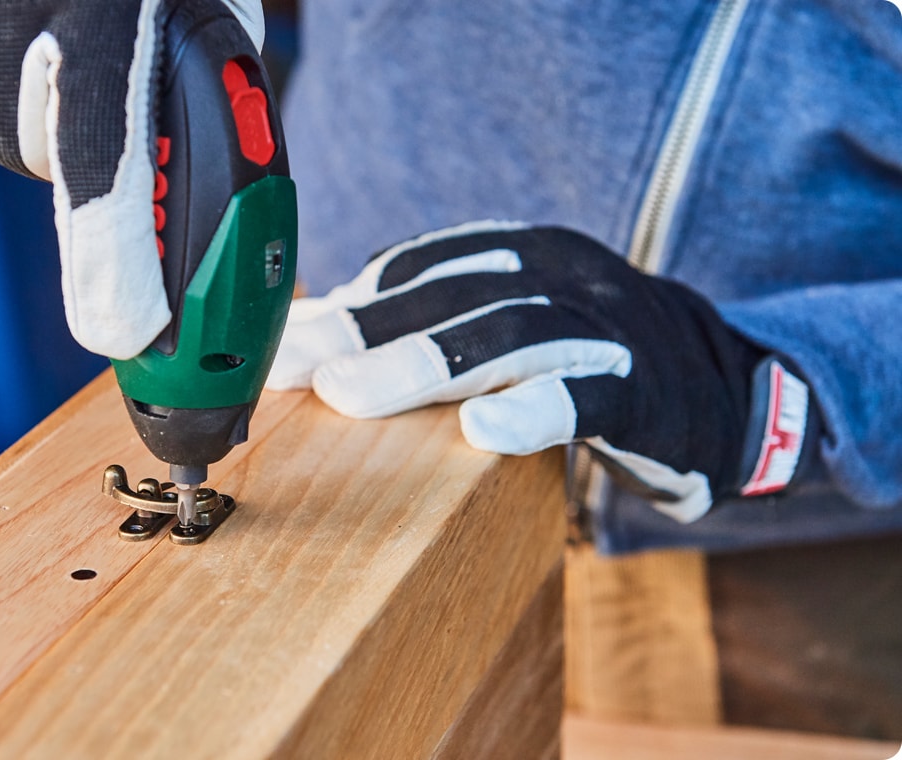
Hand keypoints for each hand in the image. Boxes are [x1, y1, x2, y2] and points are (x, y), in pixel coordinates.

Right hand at [0, 0, 263, 358]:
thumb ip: (207, 53)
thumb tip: (227, 136)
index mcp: (103, 23)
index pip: (104, 169)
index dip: (116, 266)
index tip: (125, 335)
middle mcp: (13, 34)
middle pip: (48, 160)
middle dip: (83, 141)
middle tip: (100, 68)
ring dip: (28, 98)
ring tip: (47, 19)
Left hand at [269, 222, 818, 522]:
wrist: (727, 387)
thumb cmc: (589, 360)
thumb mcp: (517, 319)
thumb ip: (438, 320)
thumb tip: (329, 336)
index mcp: (522, 252)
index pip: (421, 264)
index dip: (348, 302)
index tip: (283, 338)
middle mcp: (561, 273)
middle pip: (450, 292)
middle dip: (363, 329)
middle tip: (290, 367)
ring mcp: (606, 328)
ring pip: (508, 332)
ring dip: (421, 363)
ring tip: (349, 396)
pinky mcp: (647, 393)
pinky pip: (587, 397)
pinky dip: (533, 410)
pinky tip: (482, 431)